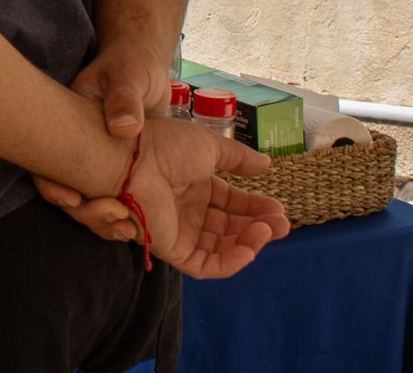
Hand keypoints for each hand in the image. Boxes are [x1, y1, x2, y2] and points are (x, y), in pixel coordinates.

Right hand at [35, 43, 172, 240]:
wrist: (143, 69)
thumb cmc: (130, 66)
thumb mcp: (127, 76)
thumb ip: (124, 98)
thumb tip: (122, 127)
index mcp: (72, 124)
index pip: (50, 157)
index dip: (53, 183)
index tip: (71, 198)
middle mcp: (79, 147)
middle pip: (65, 186)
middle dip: (84, 210)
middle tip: (113, 217)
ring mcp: (99, 160)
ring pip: (89, 198)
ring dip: (104, 216)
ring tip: (127, 226)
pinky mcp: (120, 169)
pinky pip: (115, 197)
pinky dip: (126, 212)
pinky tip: (142, 223)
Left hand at [122, 117, 290, 278]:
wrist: (130, 157)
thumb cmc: (165, 146)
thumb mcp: (209, 146)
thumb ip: (238, 158)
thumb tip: (267, 165)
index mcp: (195, 185)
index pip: (232, 203)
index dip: (256, 207)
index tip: (279, 209)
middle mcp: (187, 210)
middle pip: (229, 228)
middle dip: (258, 227)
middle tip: (282, 224)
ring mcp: (179, 230)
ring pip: (221, 248)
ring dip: (248, 244)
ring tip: (267, 231)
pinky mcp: (170, 248)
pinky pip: (204, 265)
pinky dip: (229, 262)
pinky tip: (249, 250)